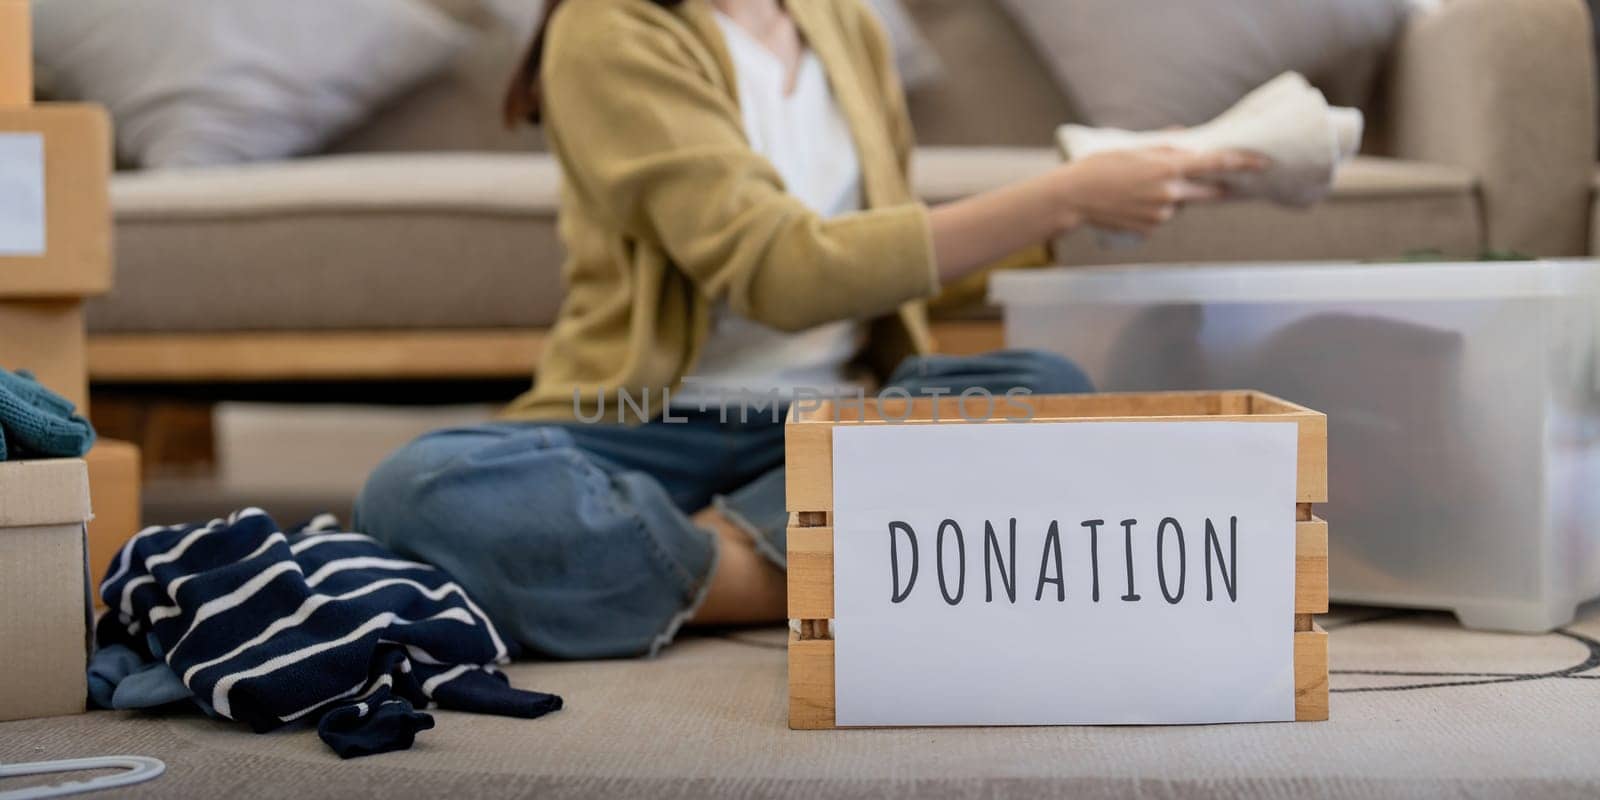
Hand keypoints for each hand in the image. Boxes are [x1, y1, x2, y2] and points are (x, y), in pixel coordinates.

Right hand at [1054, 147, 1268, 234]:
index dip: (1244, 163)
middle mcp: (1170, 192)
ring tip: (1141, 188)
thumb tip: (1187, 140)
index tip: (1263, 162)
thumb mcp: (1133, 149)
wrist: (1073, 198)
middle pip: (1209, 191)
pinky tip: (1134, 202)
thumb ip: (1166, 146)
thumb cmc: (1100, 167)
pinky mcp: (1151, 228)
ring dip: (1175, 195)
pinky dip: (1157, 208)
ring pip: (1182, 203)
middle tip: (1219, 181)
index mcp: (1168, 167)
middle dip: (1215, 186)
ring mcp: (1162, 213)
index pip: (1217, 163)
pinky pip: (1164, 216)